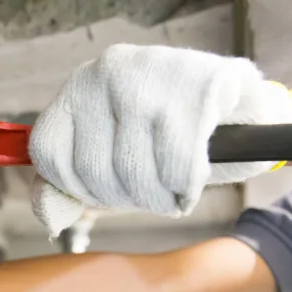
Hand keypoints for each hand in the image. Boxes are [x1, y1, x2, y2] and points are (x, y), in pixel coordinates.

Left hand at [29, 44, 291, 234]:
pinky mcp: (200, 84)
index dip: (77, 188)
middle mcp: (108, 71)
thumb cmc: (164, 140)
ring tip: (172, 184)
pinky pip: (179, 167)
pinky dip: (187, 187)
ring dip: (159, 197)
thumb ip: (68, 188)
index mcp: (78, 86)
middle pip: (93, 169)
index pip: (49, 153)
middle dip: (126, 197)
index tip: (106, 191)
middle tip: (151, 190)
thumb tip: (50, 220)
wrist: (241, 109)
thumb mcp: (108, 159)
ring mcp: (153, 73)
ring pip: (135, 172)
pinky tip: (193, 176)